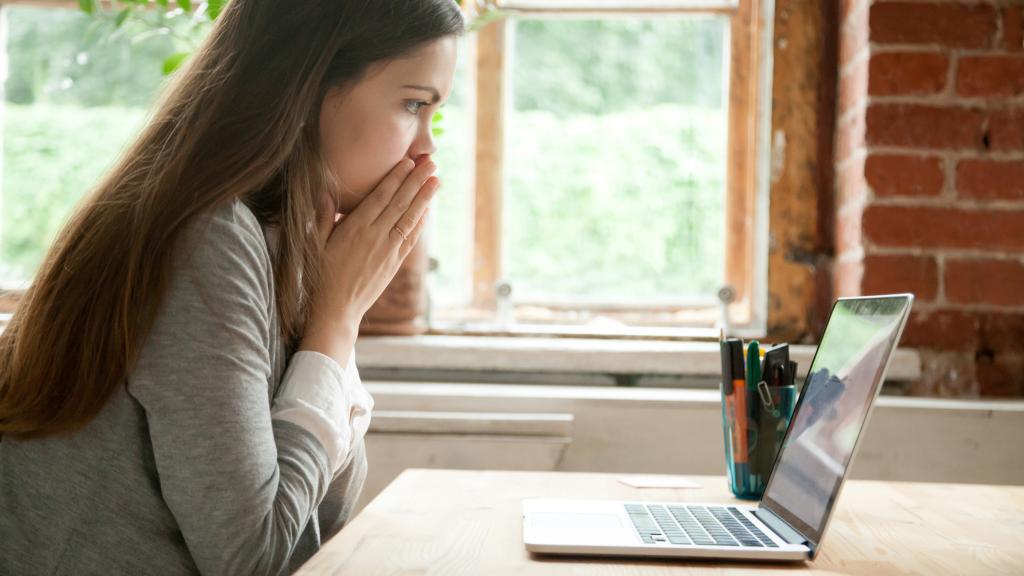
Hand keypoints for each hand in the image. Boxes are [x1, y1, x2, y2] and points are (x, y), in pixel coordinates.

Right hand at [300, 156, 438, 363]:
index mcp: (355, 228)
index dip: (397, 177)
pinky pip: (410, 239)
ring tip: (436, 180)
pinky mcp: (394, 264)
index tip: (409, 161)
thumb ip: (323, 217)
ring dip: (425, 198)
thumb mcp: (315, 244)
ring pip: (410, 219)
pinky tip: (426, 210)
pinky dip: (420, 223)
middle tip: (432, 163)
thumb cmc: (320, 276)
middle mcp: (376, 237)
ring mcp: (388, 251)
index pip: (381, 196)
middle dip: (417, 181)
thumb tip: (326, 191)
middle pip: (401, 203)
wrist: (336, 310)